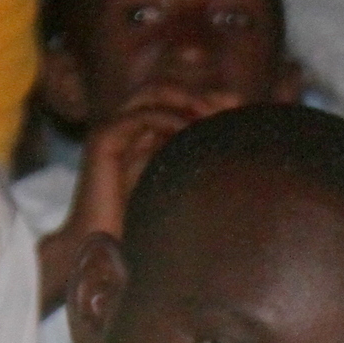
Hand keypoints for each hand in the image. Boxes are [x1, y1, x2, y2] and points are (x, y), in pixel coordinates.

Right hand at [40, 88, 235, 309]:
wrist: (103, 250)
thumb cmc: (146, 231)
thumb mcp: (186, 192)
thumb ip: (203, 168)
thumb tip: (240, 153)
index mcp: (148, 138)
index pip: (179, 102)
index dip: (209, 98)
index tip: (239, 105)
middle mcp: (131, 130)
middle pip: (167, 92)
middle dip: (201, 93)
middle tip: (231, 105)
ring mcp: (115, 132)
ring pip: (151, 95)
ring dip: (185, 98)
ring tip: (212, 113)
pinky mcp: (103, 141)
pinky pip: (137, 115)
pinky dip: (166, 116)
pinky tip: (189, 129)